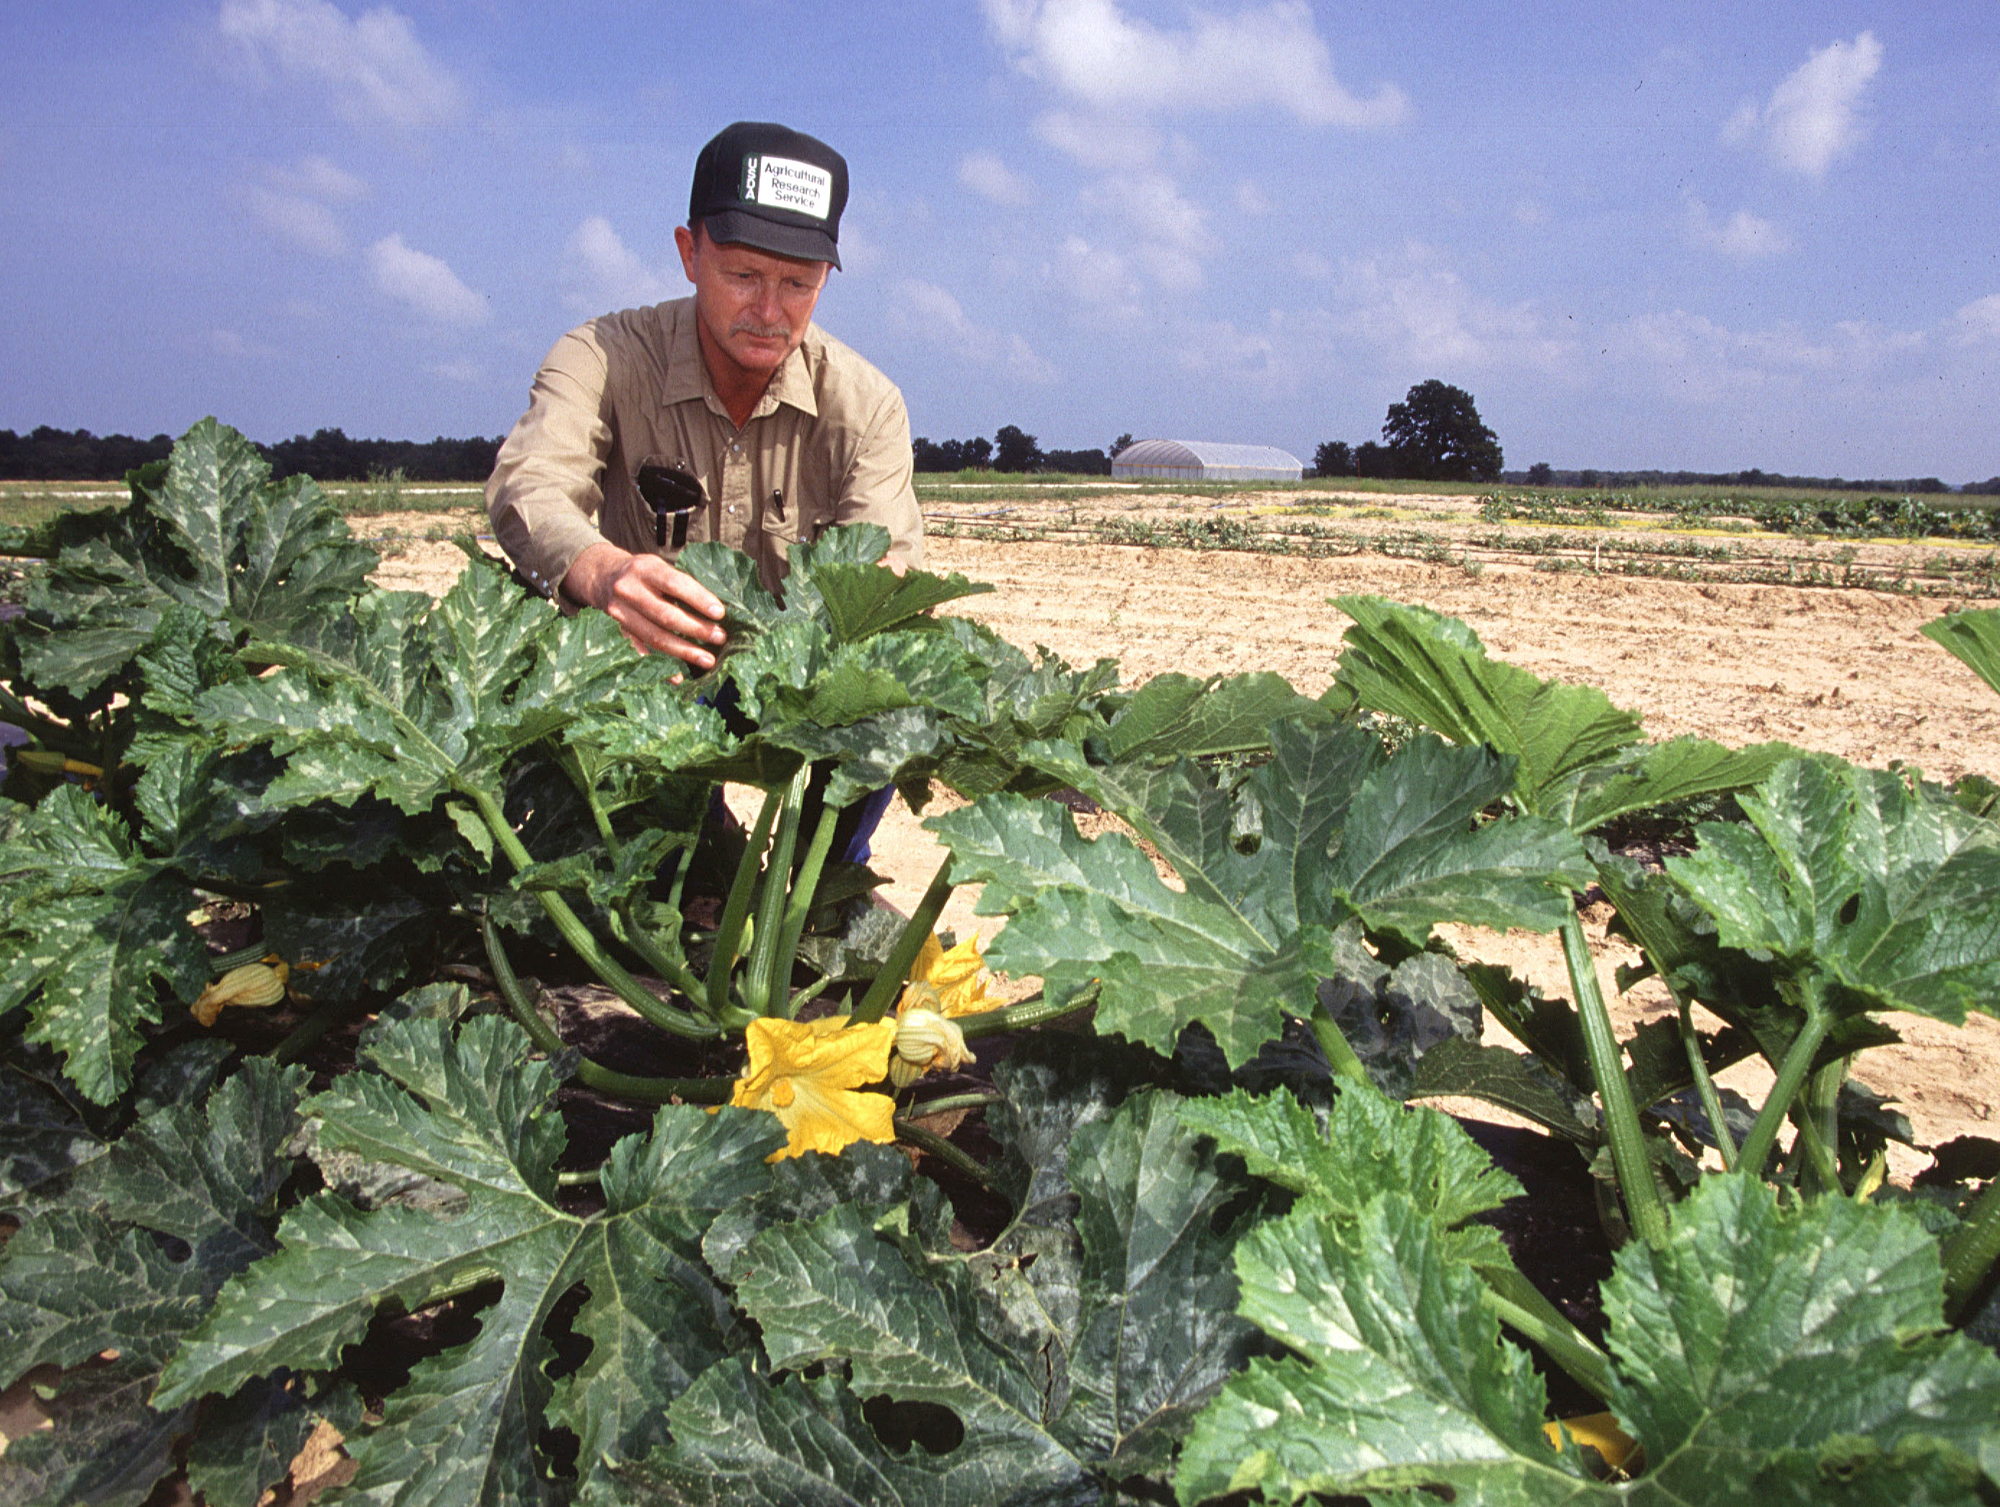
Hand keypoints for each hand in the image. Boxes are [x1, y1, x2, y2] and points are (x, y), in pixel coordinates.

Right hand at [563, 542, 726, 667]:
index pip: (675, 584)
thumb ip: (681, 584)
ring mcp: (620, 613)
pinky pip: (641, 652)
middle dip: (696, 629)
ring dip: (684, 651)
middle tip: (720, 638)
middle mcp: (629, 590)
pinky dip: (660, 666)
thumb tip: (715, 612)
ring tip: (707, 660)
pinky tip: (678, 677)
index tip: (720, 613)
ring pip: (655, 637)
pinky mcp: (617, 632)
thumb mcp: (658, 567)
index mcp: (645, 568)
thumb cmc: (643, 573)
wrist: (603, 577)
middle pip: (665, 615)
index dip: (698, 599)